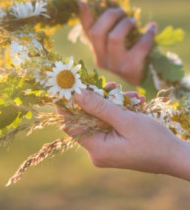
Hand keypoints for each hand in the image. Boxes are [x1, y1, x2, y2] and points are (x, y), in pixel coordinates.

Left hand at [68, 89, 189, 180]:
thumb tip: (75, 93)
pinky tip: (133, 101)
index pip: (69, 123)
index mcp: (97, 148)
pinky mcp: (113, 143)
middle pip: (85, 118)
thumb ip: (99, 107)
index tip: (68, 85)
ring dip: (112, 102)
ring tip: (129, 94)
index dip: (66, 104)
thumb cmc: (154, 141)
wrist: (177, 157)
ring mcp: (105, 148)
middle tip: (110, 85)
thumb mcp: (125, 120)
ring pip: (98, 117)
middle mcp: (97, 151)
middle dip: (97, 99)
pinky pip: (108, 122)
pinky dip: (118, 110)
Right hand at [78, 1, 155, 84]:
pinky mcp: (130, 69)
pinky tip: (152, 28)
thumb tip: (114, 8)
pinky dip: (147, 35)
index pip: (86, 31)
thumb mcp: (116, 47)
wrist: (144, 85)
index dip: (83, 16)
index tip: (81, 1)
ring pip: (114, 38)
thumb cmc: (130, 59)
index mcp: (95, 51)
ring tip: (133, 20)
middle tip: (121, 11)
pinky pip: (139, 47)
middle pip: (97, 32)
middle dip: (110, 16)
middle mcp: (101, 59)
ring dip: (125, 24)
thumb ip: (111, 31)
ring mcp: (114, 65)